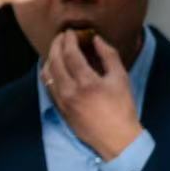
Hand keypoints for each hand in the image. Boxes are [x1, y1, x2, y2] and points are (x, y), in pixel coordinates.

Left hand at [43, 31, 142, 160]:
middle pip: (54, 61)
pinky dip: (49, 73)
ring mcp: (62, 101)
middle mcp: (70, 91)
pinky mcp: (59, 109)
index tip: (69, 32)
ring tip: (57, 50)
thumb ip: (108, 56)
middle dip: (56, 45)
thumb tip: (96, 39)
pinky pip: (48, 86)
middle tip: (61, 37)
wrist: (116, 138)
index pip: (70, 54)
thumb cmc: (122, 108)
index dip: (68, 40)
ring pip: (47, 73)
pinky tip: (54, 67)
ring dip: (49, 58)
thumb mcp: (120, 79)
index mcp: (87, 82)